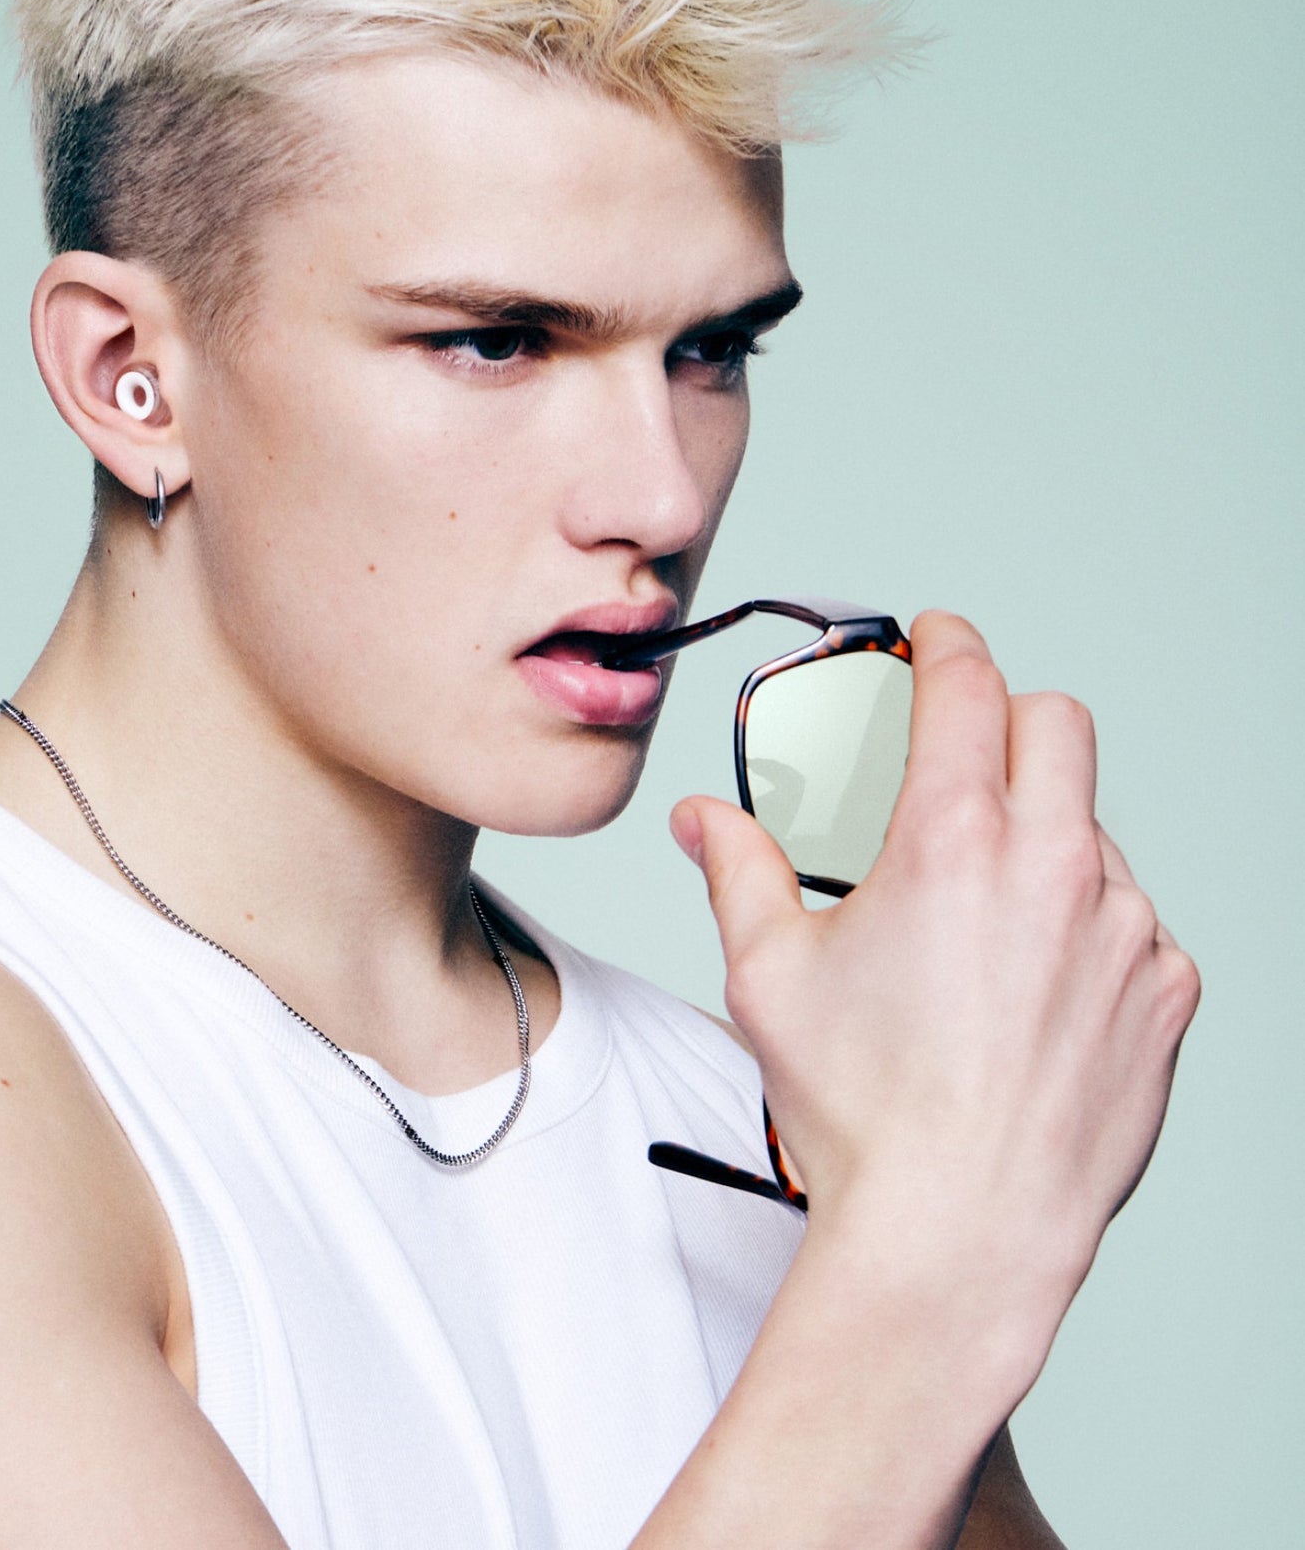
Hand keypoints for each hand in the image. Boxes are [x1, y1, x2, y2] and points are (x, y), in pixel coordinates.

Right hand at [671, 611, 1198, 1367]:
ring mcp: (1126, 928)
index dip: (946, 643)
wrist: (960, 1231)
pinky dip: (1085, 921)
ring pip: (1095, 827)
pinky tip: (1029, 980)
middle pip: (1057, 724)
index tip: (935, 639)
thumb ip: (738, 869)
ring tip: (981, 910)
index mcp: (952, 840)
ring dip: (1043, 833)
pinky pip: (1133, 917)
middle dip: (1006, 715)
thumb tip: (702, 820)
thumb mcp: (770, 973)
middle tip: (961, 750)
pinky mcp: (1166, 991)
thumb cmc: (865, 1111)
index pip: (968, 684)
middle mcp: (1056, 866)